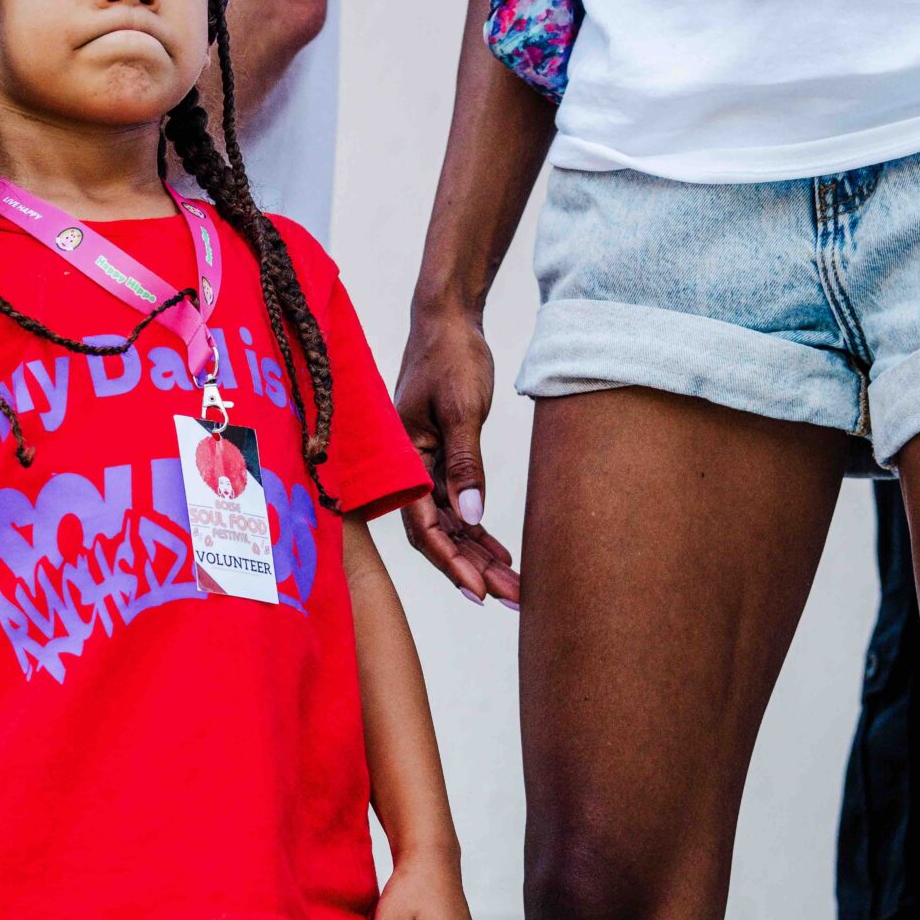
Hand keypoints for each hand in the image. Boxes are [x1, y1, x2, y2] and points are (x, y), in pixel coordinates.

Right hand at [394, 301, 519, 605]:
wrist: (447, 320)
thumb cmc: (450, 356)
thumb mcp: (462, 408)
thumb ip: (465, 464)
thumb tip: (472, 517)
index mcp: (405, 458)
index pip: (424, 525)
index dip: (451, 561)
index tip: (479, 592)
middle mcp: (410, 470)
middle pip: (438, 534)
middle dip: (473, 569)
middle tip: (512, 598)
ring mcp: (425, 467)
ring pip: (450, 525)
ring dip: (479, 556)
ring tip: (514, 586)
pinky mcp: (441, 460)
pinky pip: (457, 507)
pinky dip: (478, 531)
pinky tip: (502, 555)